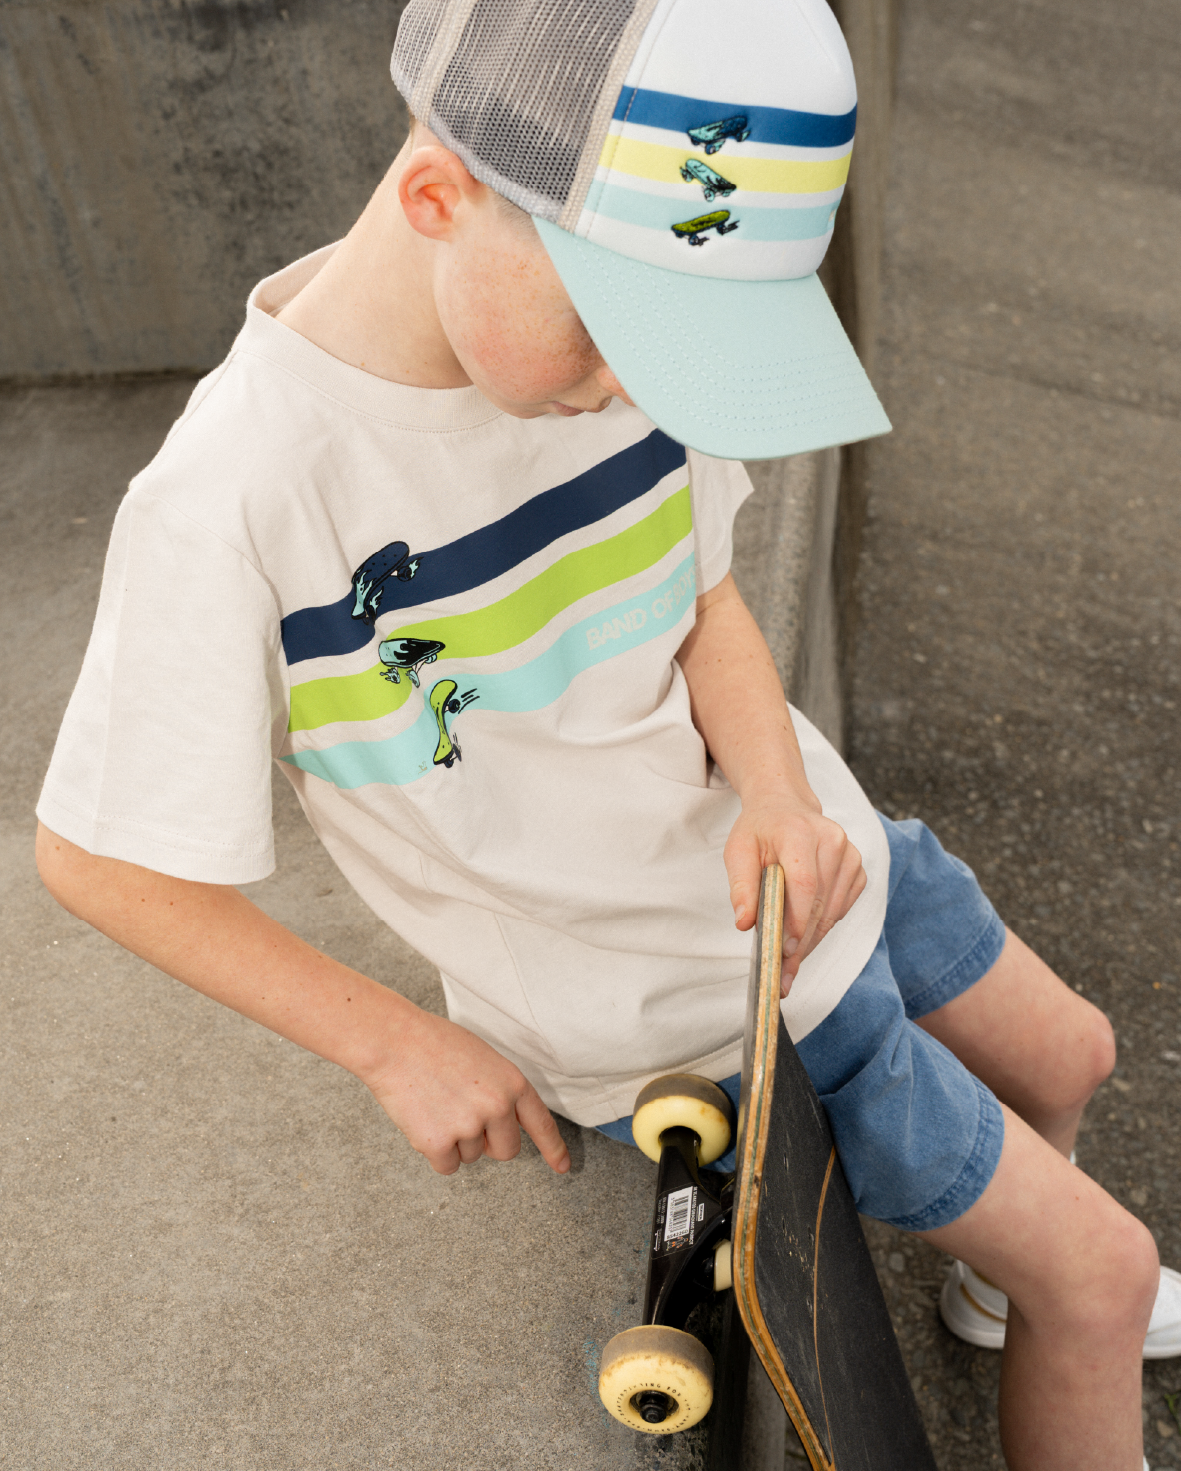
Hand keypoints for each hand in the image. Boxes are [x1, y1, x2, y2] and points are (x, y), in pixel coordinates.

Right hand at [362, 1008, 570, 1175]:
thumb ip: (499, 1090)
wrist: (395, 1041)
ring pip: (471, 1157)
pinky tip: (424, 1122)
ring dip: (455, 1141)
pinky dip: (435, 1153)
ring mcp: (469, 1127)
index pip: (541, 1123)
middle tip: (463, 1118)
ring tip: (436, 1105)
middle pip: (506, 1151)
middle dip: (488, 1143)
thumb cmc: (435, 1043)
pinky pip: (446, 1166)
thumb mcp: (484, 1059)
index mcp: (512, 1083)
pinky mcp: (439, 1143)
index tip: (562, 1166)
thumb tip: (501, 1122)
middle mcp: (497, 1107)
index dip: (552, 1148)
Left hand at [724, 791, 866, 993]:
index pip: (804, 882)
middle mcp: (832, 841)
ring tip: (789, 967)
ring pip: (832, 912)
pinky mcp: (857, 870)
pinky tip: (803, 940)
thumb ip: (741, 886)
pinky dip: (821, 928)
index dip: (796, 919)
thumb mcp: (738, 851)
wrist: (785, 807)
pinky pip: (841, 909)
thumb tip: (745, 923)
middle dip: (800, 943)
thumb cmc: (760, 831)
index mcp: (799, 832)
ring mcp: (850, 855)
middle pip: (819, 903)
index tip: (784, 949)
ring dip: (810, 941)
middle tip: (782, 975)